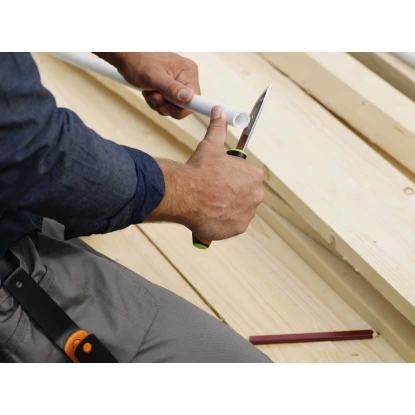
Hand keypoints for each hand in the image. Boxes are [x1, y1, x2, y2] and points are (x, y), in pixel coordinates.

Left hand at [94, 52, 199, 118]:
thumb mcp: (154, 77)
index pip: (195, 99)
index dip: (182, 109)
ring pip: (174, 106)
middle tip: (154, 95)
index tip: (166, 106)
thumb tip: (189, 98)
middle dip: (166, 105)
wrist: (126, 57)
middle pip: (184, 105)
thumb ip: (172, 88)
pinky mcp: (171, 86)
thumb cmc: (138, 61)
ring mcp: (178, 81)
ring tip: (150, 91)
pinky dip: (156, 101)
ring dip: (159, 103)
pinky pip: (168, 103)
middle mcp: (186, 76)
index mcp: (188, 71)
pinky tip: (150, 91)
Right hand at [147, 107, 264, 240]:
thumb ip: (218, 128)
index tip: (220, 178)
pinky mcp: (237, 229)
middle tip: (214, 190)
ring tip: (210, 202)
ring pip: (238, 210)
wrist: (188, 194)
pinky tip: (209, 214)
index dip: (232, 177)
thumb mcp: (211, 145)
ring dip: (227, 207)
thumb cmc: (201, 170)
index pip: (248, 176)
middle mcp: (256, 195)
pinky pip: (231, 224)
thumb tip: (219, 111)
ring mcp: (247, 214)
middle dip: (231, 193)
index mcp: (254, 176)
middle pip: (245, 194)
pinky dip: (222, 221)